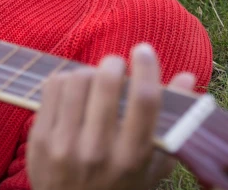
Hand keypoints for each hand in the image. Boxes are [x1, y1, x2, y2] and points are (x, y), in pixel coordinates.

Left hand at [27, 43, 196, 189]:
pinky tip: (73, 90)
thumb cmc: (120, 184)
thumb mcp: (152, 164)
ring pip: (78, 79)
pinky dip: (65, 80)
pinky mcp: (40, 139)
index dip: (147, 68)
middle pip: (107, 83)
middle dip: (114, 63)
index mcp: (133, 157)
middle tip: (116, 65)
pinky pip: (53, 87)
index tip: (144, 50)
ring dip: (89, 72)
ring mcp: (65, 145)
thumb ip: (173, 122)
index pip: (145, 101)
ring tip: (94, 81)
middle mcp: (99, 151)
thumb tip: (187, 76)